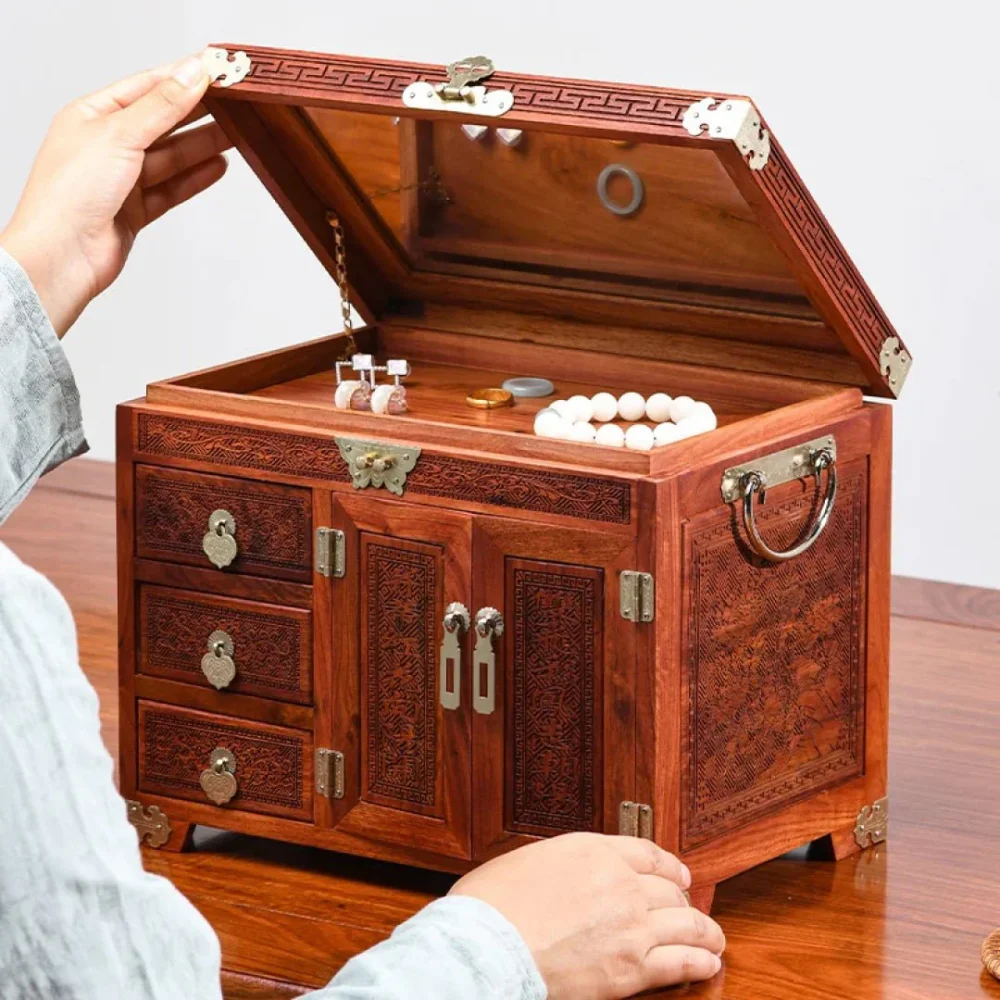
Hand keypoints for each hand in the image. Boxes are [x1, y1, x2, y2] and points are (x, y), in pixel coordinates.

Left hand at [0, 54, 231, 335]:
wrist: (62, 256)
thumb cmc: (69, 193)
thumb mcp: (120, 134)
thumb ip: (162, 105)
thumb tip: (192, 74)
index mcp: (91, 116)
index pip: (145, 88)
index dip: (181, 78)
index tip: (216, 71)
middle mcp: (105, 146)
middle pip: (162, 123)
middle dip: (197, 114)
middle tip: (234, 104)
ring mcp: (121, 180)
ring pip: (171, 157)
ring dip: (202, 146)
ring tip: (236, 136)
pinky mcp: (135, 211)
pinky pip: (172, 188)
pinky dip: (196, 178)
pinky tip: (218, 168)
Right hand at [450, 833, 724, 997]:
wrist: (487, 946)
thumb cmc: (493, 905)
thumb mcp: (529, 860)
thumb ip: (562, 864)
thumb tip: (568, 876)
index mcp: (593, 850)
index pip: (647, 853)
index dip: (669, 866)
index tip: (678, 875)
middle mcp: (620, 882)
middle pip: (669, 890)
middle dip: (683, 902)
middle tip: (689, 912)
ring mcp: (631, 925)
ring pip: (686, 924)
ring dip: (705, 931)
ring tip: (714, 939)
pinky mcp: (632, 969)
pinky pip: (682, 962)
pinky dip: (701, 962)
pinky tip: (709, 963)